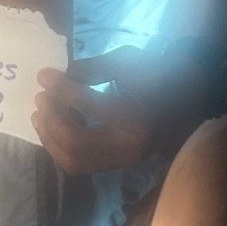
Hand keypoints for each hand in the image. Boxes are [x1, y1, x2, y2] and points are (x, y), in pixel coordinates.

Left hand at [31, 46, 206, 175]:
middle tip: (40, 96)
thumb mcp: (125, 60)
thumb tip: (62, 75)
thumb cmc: (155, 71)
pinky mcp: (119, 164)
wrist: (187, 95)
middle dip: (52, 119)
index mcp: (135, 116)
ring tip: (39, 114)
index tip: (43, 75)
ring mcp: (124, 160)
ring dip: (51, 139)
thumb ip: (93, 68)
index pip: (88, 105)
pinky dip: (61, 149)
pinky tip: (52, 128)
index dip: (60, 88)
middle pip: (76, 142)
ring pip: (76, 161)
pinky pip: (82, 165)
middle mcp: (130, 146)